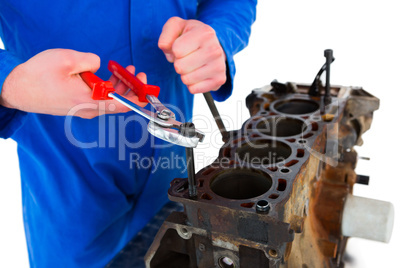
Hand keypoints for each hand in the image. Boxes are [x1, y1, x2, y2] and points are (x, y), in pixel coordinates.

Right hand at [0, 49, 147, 118]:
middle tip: (139, 74)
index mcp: (89, 101)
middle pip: (118, 102)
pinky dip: (107, 86)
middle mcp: (89, 108)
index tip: (148, 92)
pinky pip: (98, 97)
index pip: (122, 105)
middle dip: (132, 88)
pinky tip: (109, 74)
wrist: (17, 90)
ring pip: (109, 99)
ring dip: (120, 85)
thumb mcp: (67, 60)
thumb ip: (90, 61)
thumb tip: (100, 65)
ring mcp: (83, 108)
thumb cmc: (38, 77)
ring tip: (127, 70)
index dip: (138, 99)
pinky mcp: (78, 104)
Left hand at [158, 17, 226, 93]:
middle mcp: (215, 50)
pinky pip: (193, 89)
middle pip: (180, 67)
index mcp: (205, 33)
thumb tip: (167, 50)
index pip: (176, 50)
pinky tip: (198, 74)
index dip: (174, 50)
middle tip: (187, 57)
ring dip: (185, 74)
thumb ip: (166, 34)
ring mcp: (219, 66)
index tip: (183, 46)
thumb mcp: (177, 26)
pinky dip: (192, 84)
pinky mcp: (219, 80)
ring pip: (186, 80)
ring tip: (193, 64)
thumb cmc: (191, 36)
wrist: (212, 44)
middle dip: (179, 63)